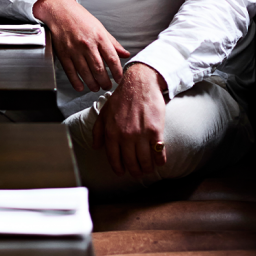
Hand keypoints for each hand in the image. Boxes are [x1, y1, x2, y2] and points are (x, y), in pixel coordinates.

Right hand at [32, 0, 129, 91]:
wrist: (60, 11)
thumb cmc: (80, 18)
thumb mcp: (100, 28)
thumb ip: (113, 43)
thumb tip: (125, 54)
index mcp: (99, 37)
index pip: (112, 59)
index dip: (117, 72)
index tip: (119, 79)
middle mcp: (87, 44)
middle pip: (99, 69)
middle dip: (105, 82)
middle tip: (107, 86)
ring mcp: (74, 50)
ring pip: (86, 73)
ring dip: (92, 84)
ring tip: (96, 87)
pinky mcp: (63, 54)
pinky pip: (71, 72)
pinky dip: (76, 82)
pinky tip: (81, 87)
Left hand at [91, 63, 167, 177]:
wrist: (140, 83)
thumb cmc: (121, 97)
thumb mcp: (104, 111)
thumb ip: (98, 130)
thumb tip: (96, 147)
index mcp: (111, 132)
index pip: (114, 158)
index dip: (118, 168)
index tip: (122, 172)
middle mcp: (125, 135)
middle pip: (131, 163)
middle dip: (135, 171)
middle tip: (138, 172)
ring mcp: (141, 134)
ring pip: (145, 161)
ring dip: (147, 168)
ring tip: (148, 168)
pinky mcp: (155, 131)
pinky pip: (158, 152)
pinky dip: (159, 160)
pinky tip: (159, 161)